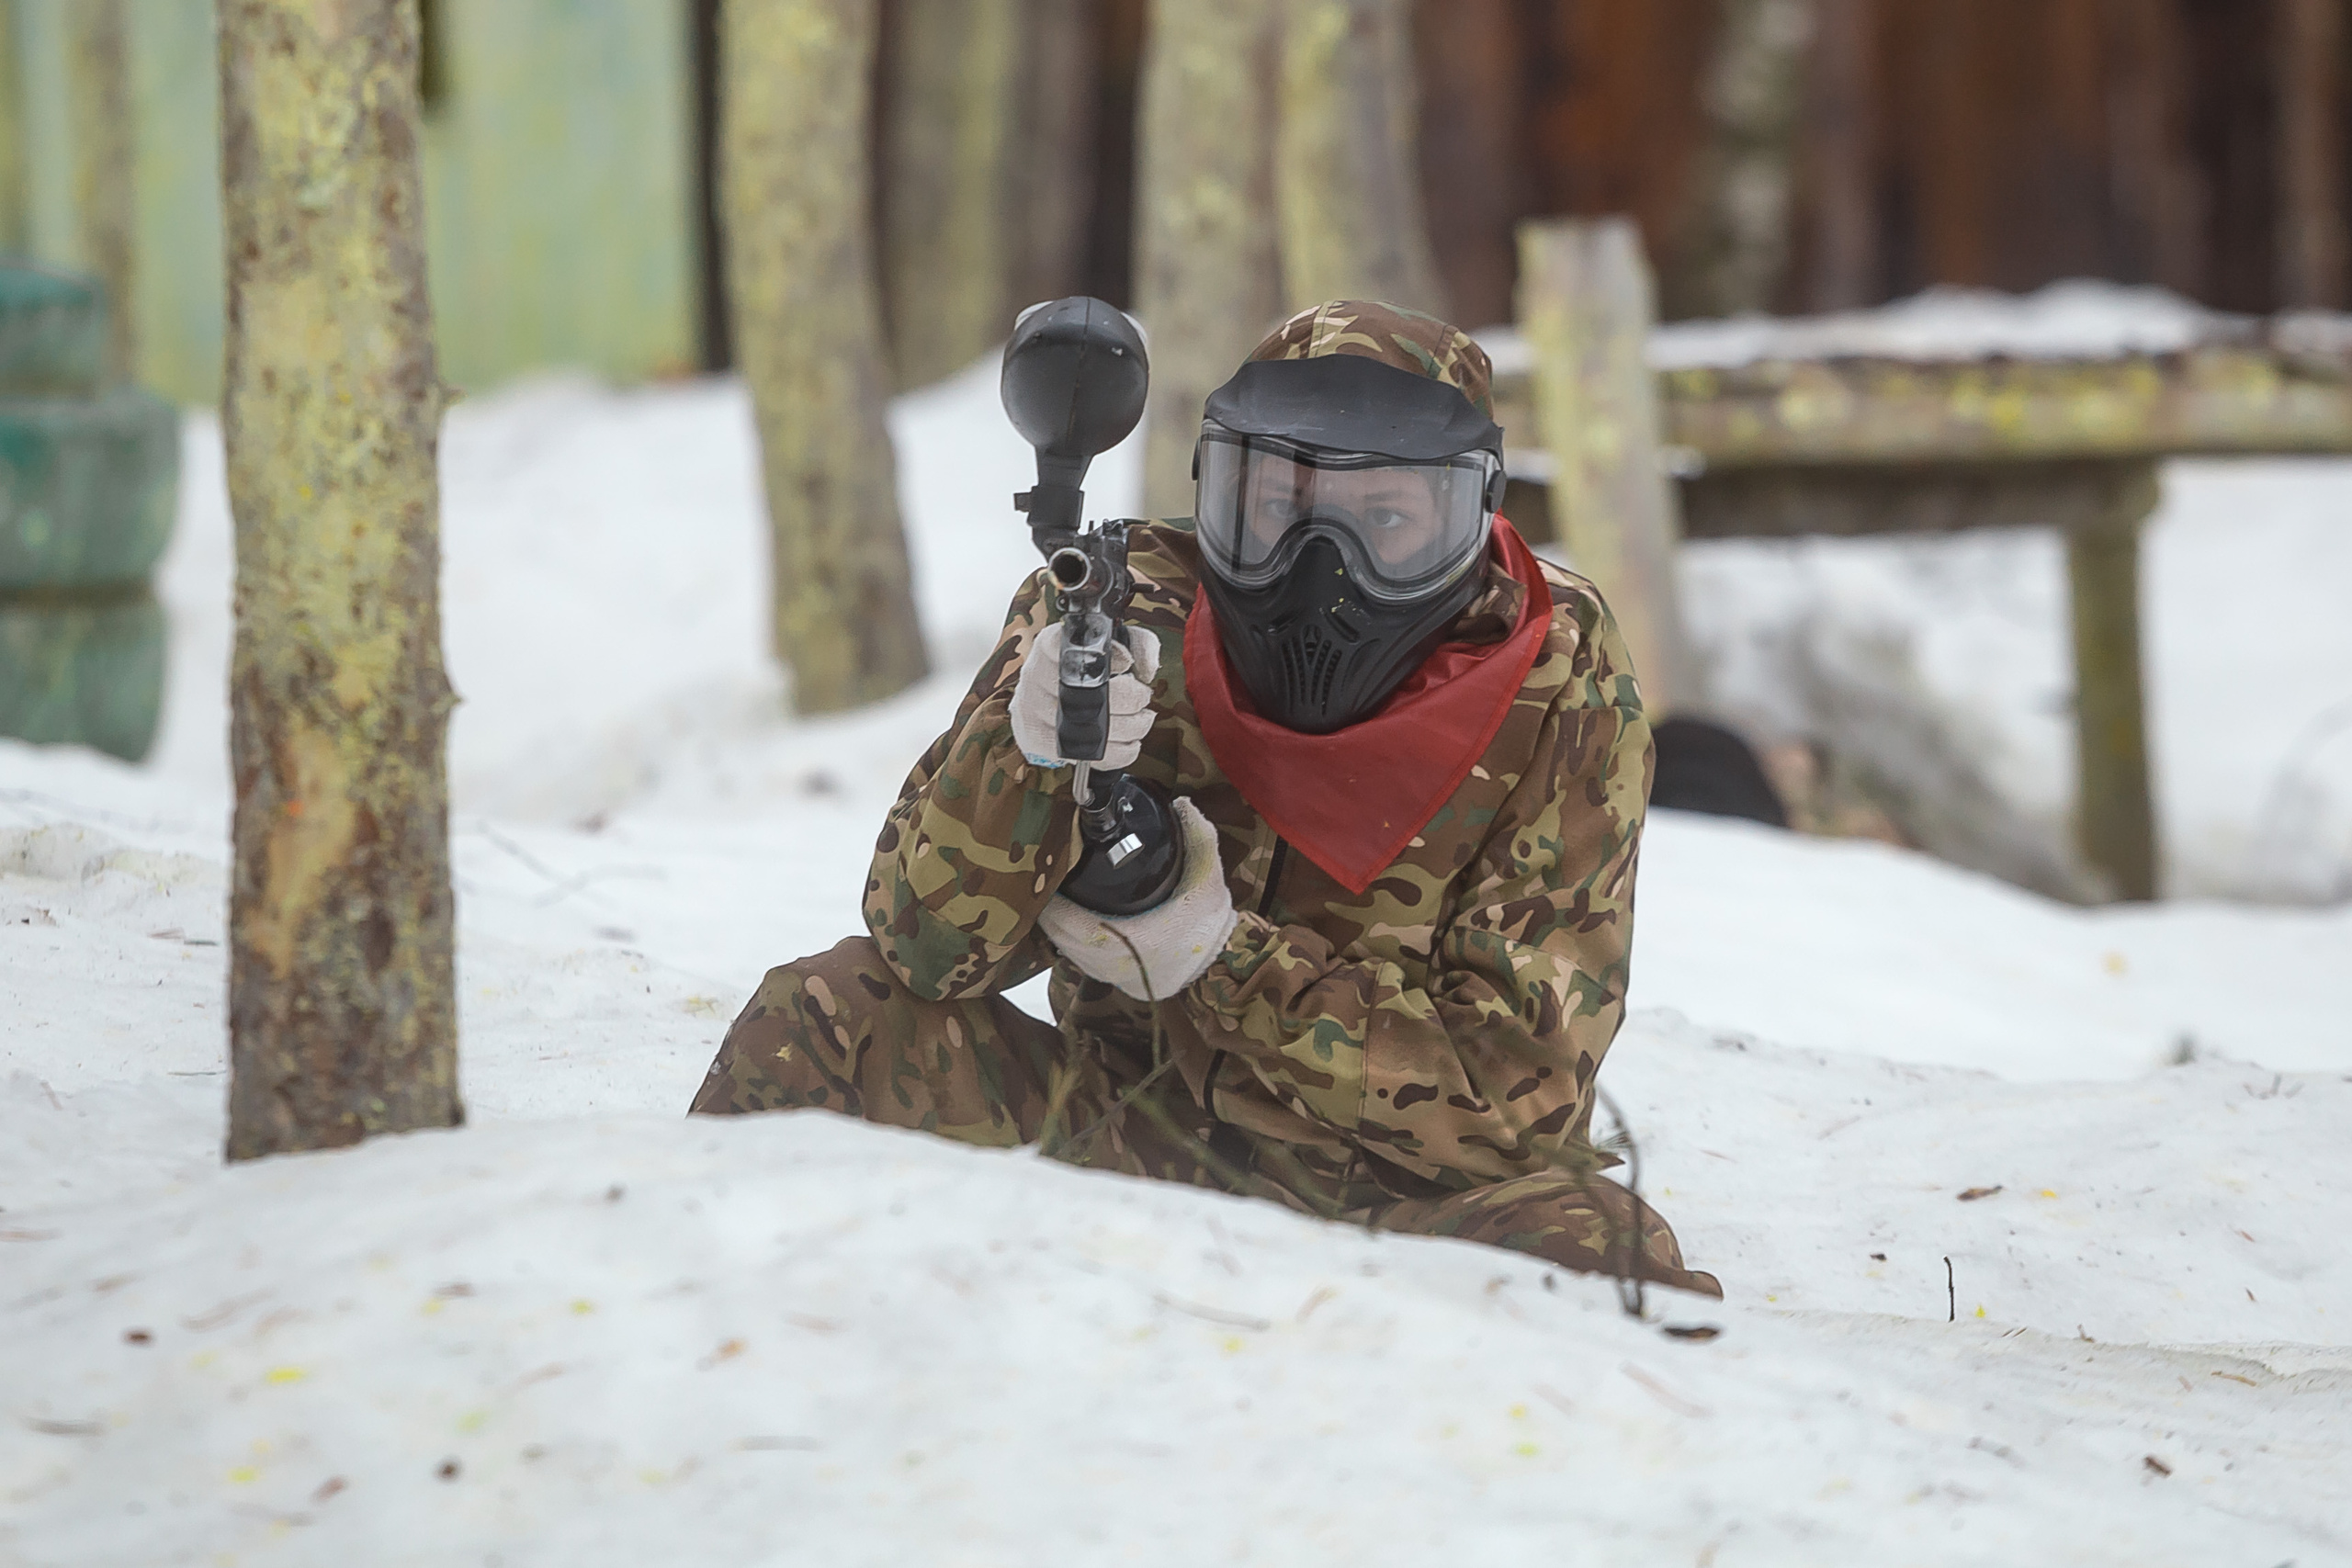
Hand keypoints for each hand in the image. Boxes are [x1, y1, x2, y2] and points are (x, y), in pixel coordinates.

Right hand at [1010, 622, 1159, 769]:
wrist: (1041, 695)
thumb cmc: (1079, 669)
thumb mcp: (1107, 645)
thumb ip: (1137, 645)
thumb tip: (1148, 668)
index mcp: (1052, 646)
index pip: (1078, 650)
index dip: (1111, 658)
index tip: (1128, 664)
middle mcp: (1037, 675)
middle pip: (1090, 694)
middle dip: (1130, 699)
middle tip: (1142, 697)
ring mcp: (1033, 709)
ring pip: (1090, 729)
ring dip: (1129, 728)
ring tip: (1139, 721)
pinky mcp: (1038, 739)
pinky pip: (1085, 754)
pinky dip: (1116, 752)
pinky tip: (1125, 741)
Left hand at [1037, 798, 1236, 1001]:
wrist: (1220, 965)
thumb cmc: (1209, 923)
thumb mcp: (1208, 877)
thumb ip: (1198, 837)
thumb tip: (1181, 803)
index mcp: (1131, 939)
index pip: (1073, 925)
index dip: (1054, 904)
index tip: (1050, 877)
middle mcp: (1114, 964)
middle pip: (1062, 938)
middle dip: (1050, 910)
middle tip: (1049, 880)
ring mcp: (1113, 975)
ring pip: (1068, 952)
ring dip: (1058, 927)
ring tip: (1055, 896)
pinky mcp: (1116, 981)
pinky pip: (1082, 961)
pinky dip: (1072, 941)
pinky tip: (1072, 920)